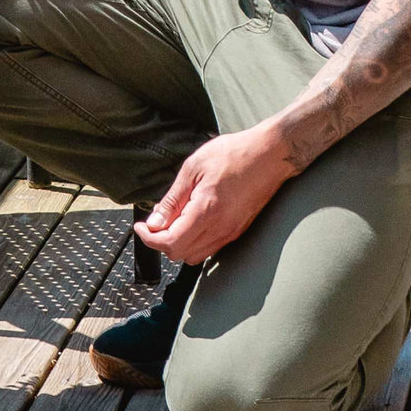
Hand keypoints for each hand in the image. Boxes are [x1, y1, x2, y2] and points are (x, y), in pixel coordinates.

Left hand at [133, 125, 293, 264]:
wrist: (270, 155)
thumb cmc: (233, 154)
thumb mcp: (193, 168)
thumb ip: (172, 200)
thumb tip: (155, 223)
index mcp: (206, 212)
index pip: (170, 244)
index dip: (149, 239)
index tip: (141, 227)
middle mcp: (220, 229)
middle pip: (181, 255)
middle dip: (161, 241)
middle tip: (155, 221)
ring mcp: (231, 233)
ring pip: (196, 256)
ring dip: (179, 243)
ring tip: (173, 219)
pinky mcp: (238, 231)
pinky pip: (210, 249)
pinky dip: (195, 241)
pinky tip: (191, 220)